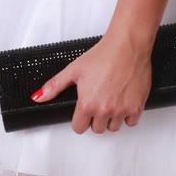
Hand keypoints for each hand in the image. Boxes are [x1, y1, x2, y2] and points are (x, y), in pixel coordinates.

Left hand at [33, 32, 152, 134]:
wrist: (127, 46)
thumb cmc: (103, 56)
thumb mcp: (73, 70)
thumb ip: (54, 86)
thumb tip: (39, 96)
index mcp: (87, 104)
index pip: (79, 128)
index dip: (80, 120)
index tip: (83, 113)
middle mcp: (104, 110)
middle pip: (97, 129)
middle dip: (95, 119)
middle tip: (97, 104)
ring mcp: (122, 110)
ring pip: (114, 127)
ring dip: (111, 119)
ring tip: (110, 102)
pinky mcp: (136, 107)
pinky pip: (131, 122)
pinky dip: (128, 115)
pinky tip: (123, 102)